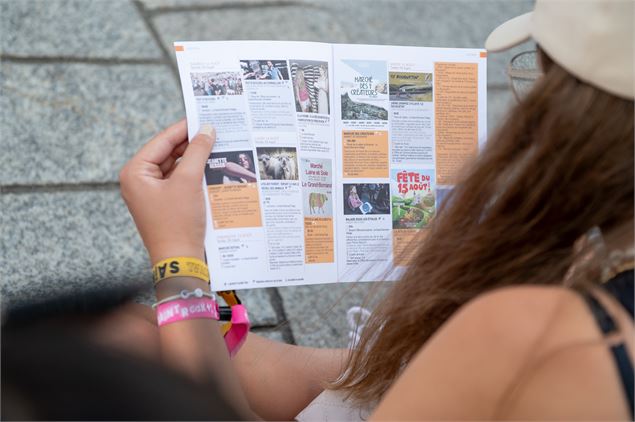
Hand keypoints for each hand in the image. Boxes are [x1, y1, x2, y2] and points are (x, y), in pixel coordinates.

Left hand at [119, 119, 215, 263]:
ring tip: (217, 149)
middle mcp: (139, 181)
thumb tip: (207, 129)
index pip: (162, 141)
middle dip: (192, 145)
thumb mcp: (189, 181)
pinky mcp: (163, 205)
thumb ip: (198, 151)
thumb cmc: (178, 222)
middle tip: (215, 133)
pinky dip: (194, 176)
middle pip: (168, 153)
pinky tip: (211, 169)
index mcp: (135, 172)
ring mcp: (150, 194)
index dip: (184, 128)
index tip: (204, 118)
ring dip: (195, 161)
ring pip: (175, 168)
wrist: (180, 261)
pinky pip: (179, 182)